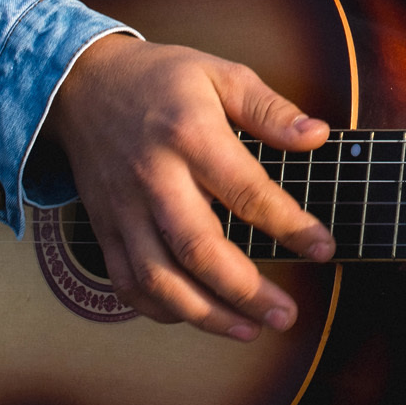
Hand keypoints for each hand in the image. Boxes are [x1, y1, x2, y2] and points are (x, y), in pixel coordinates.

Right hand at [41, 32, 332, 339]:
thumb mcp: (220, 74)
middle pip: (198, 248)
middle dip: (245, 290)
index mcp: (189, 135)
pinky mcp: (104, 229)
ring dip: (205, 314)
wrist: (82, 86)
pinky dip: (160, 309)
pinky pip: (127, 283)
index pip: (246, 190)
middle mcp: (153, 178)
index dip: (289, 225)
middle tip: (285, 315)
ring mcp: (123, 209)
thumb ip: (268, 108)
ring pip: (159, 278)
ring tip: (248, 329)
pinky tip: (196, 316)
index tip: (323, 248)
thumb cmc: (161, 81)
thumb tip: (317, 135)